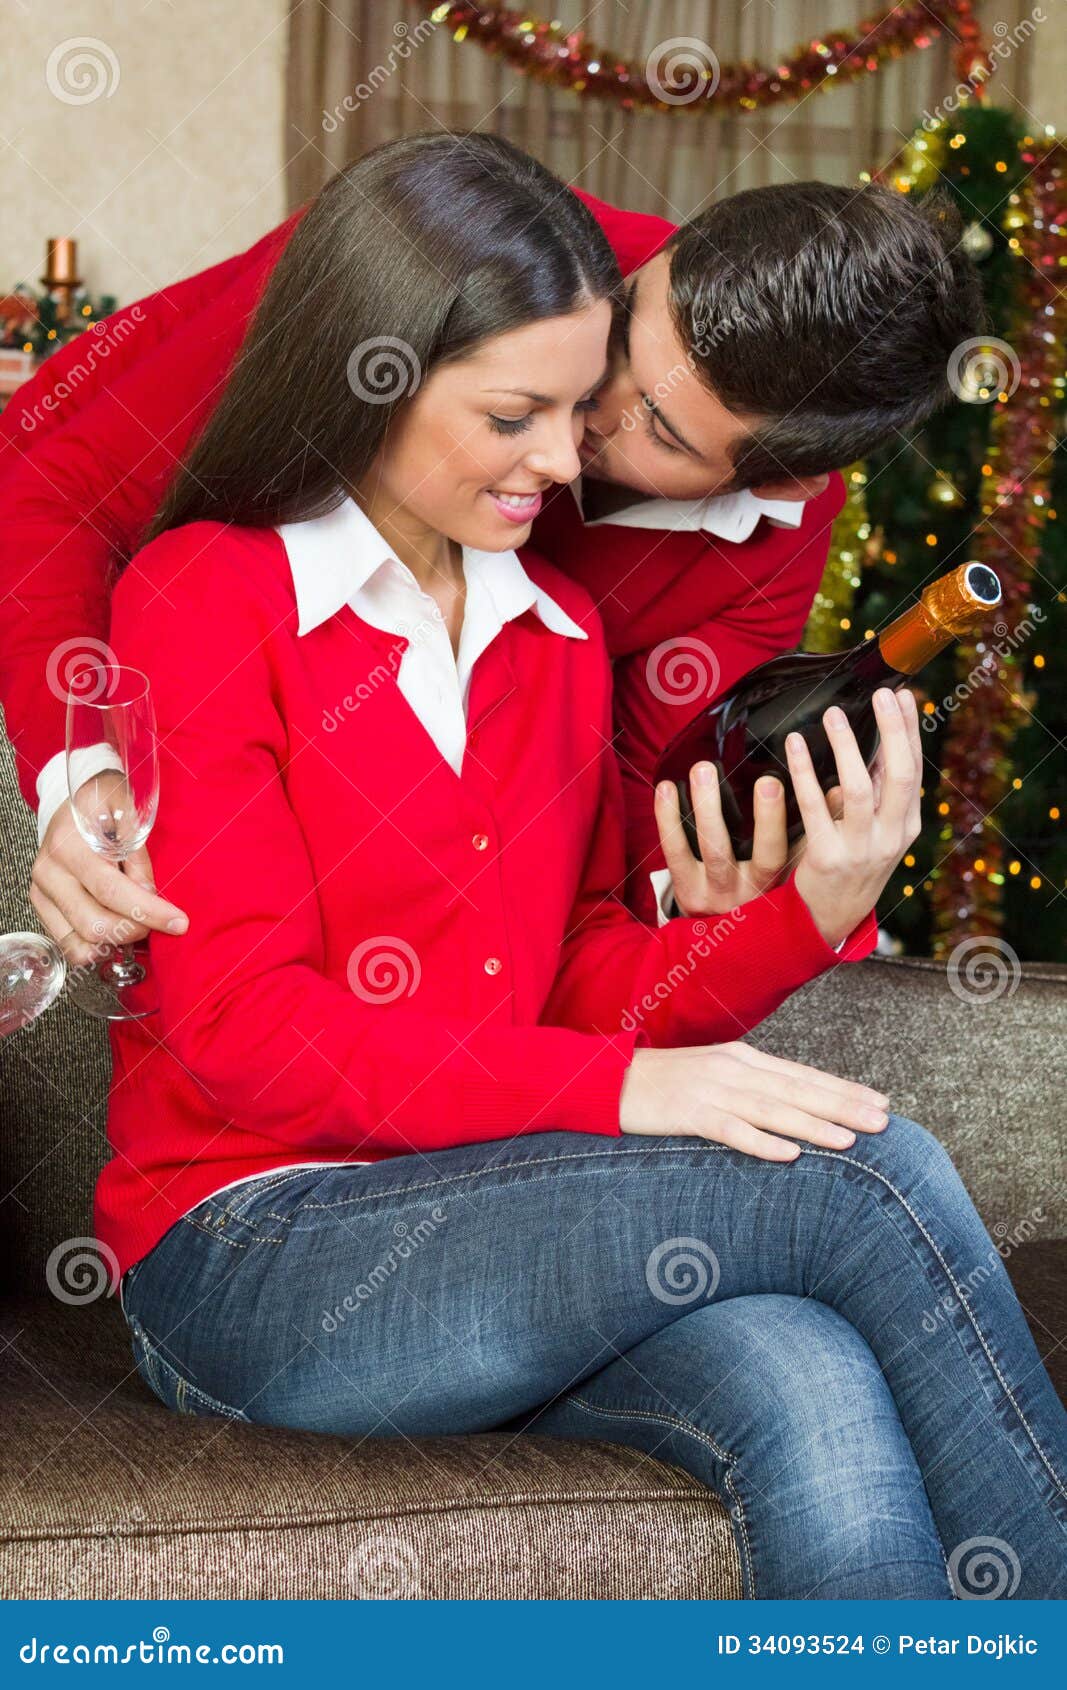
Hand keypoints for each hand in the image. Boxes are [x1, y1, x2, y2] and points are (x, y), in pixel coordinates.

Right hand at [30, 793, 187, 967]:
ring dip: (116, 943)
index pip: (110, 890)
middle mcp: (49, 872)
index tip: (178, 922)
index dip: (147, 911)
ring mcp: (41, 893)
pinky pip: (68, 945)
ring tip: (137, 925)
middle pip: (94, 924)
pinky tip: (116, 932)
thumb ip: (138, 860)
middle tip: (157, 920)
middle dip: (134, 930)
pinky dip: (97, 948)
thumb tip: (148, 896)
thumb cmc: (105, 806)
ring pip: (80, 942)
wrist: (75, 801)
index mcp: (69, 846)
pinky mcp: (41, 908)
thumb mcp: (130, 819)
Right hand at [619, 1040, 890, 1161]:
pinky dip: (762, 1142)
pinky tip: (790, 1155)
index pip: (802, 1075)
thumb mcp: (712, 1075)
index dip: (842, 1089)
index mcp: (742, 1058)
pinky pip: (731, 1131)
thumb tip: (790, 1106)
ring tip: (850, 1139)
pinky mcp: (688, 1113)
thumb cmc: (663, 1082)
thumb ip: (749, 1086)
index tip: (880, 1101)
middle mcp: (733, 1070)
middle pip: (797, 1091)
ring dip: (813, 1124)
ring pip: (773, 1110)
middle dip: (843, 1106)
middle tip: (883, 1121)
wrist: (607, 1078)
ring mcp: (711, 1090)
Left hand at [654, 764, 842, 915]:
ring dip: (695, 808)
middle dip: (713, 808)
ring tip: (697, 771)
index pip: (772, 852)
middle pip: (722, 849)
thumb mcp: (797, 869)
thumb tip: (838, 789)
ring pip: (699, 849)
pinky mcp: (686, 890)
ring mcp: (709, 892)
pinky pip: (674, 852)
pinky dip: (668, 819)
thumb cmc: (774, 894)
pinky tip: (666, 788)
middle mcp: (738, 890)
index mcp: (770, 884)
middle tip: (710, 768)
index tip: (770, 780)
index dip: (770, 818)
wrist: (740, 944)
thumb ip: (815, 832)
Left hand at [790, 686, 921, 948]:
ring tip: (833, 714)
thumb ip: (875, 792)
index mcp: (906, 825)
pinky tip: (795, 745)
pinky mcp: (827, 858)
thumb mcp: (874, 830)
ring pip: (859, 789)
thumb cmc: (849, 862)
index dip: (910, 731)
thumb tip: (871, 742)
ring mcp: (861, 849)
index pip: (915, 770)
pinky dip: (805, 772)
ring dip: (847, 747)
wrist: (827, 919)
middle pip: (901, 775)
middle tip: (883, 693)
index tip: (904, 695)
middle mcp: (891, 837)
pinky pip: (815, 807)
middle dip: (894, 730)